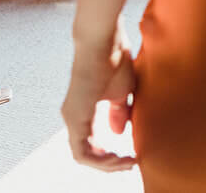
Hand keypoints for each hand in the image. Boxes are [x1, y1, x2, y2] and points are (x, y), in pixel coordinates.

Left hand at [61, 28, 137, 170]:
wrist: (102, 41)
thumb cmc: (114, 59)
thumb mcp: (122, 92)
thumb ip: (119, 113)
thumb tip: (118, 132)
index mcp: (86, 110)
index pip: (94, 142)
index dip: (113, 153)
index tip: (134, 154)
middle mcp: (75, 116)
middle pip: (89, 153)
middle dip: (111, 163)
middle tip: (131, 164)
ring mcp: (72, 118)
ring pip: (84, 156)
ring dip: (107, 164)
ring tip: (127, 162)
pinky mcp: (74, 118)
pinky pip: (81, 152)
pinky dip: (99, 160)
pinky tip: (117, 157)